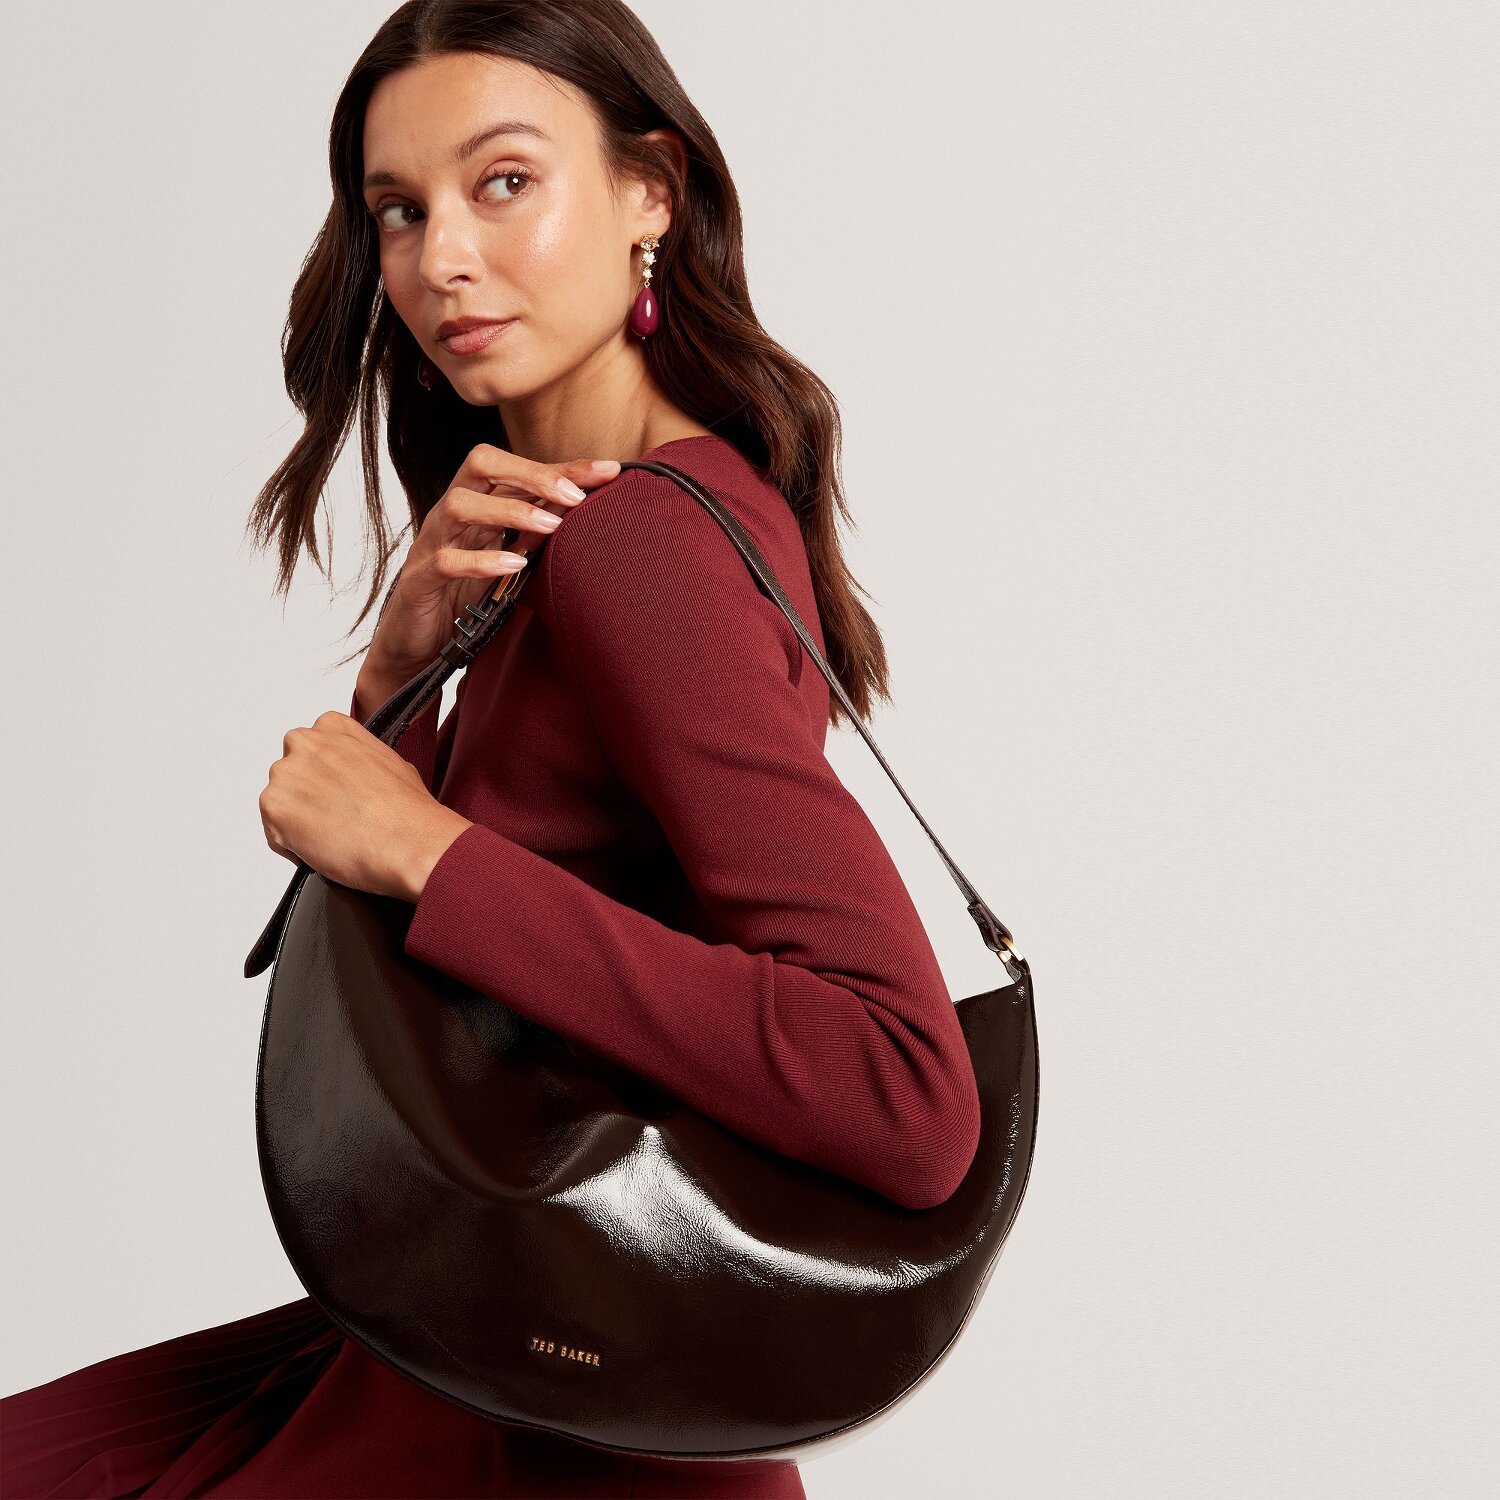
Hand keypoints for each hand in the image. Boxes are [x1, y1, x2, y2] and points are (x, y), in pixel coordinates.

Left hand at [258, 710, 472, 902]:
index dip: (320, 769)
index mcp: (335, 728)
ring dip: (297, 818)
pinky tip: (322, 850)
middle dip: (304, 792)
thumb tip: (358, 777)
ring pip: (279, 799)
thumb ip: (361, 760)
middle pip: (290, 770)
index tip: (331, 786)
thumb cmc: (407, 810)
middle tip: (330, 815)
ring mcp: (287, 774)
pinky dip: (291, 845)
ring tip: (330, 837)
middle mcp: (307, 744)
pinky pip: (273, 831)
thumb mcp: (393, 763)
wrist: (407, 841)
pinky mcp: (275, 806)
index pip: (311, 741)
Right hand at [363, 443, 621, 687]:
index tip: (609, 471)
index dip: (563, 466)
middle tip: (575, 494)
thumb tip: (583, 511)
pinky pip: (446, 561)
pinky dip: (482, 561)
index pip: (517, 468)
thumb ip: (537, 535)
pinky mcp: (420, 580)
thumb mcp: (509, 561)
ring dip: (510, 510)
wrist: (417, 645)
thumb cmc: (464, 599)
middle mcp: (453, 515)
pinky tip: (514, 564)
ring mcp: (433, 543)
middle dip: (532, 472)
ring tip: (551, 525)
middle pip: (481, 464)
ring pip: (459, 505)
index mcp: (477, 504)